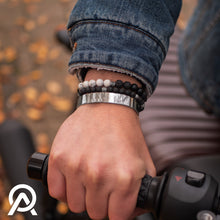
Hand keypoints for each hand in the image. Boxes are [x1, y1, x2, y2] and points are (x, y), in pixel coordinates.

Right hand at [48, 103, 155, 219]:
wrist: (107, 107)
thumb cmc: (125, 133)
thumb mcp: (143, 161)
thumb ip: (141, 191)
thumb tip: (133, 213)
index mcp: (125, 177)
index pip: (117, 218)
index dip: (117, 211)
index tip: (115, 203)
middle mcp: (99, 174)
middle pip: (95, 213)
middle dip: (100, 202)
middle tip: (103, 186)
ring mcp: (76, 166)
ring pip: (75, 205)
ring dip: (82, 195)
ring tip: (88, 178)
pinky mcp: (59, 158)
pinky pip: (56, 191)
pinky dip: (65, 187)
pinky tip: (74, 175)